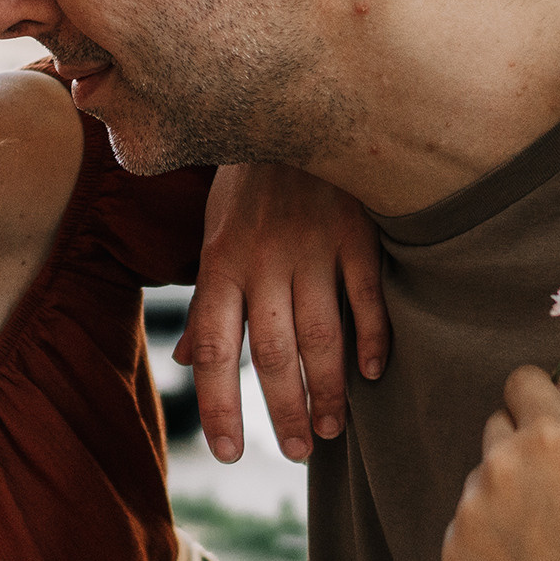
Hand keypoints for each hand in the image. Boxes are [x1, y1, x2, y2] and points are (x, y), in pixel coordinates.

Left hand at [177, 163, 390, 462]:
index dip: (220, 405)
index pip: (214, 348)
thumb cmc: (250, 181)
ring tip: (332, 428)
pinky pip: (364, 295)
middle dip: (282, 410)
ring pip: (320, 334)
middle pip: (270, 352)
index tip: (230, 454)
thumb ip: (208, 301)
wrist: (291, 106)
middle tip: (297, 451)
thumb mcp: (215, 232)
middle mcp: (261, 260)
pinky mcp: (354, 232)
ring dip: (327, 388)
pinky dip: (372, 337)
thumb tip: (186, 363)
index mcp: (220, 263)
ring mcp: (311, 246)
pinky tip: (373, 373)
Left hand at [443, 366, 559, 560]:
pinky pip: (468, 522)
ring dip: (505, 493)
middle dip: (522, 445)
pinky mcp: (451, 549)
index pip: (522, 380)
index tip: (552, 423)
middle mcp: (502, 463)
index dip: (541, 400)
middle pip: (498, 424)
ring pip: (482, 476)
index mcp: (554, 438)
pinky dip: (490, 537)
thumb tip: (558, 389)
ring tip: (547, 544)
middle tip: (558, 494)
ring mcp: (470, 509)